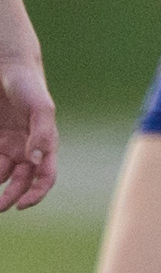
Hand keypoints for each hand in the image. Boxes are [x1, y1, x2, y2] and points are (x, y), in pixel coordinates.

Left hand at [0, 55, 55, 213]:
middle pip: (21, 181)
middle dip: (11, 197)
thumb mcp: (41, 108)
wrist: (6, 67)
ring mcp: (8, 145)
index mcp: (45, 145)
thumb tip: (37, 161)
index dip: (36, 193)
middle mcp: (27, 149)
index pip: (45, 177)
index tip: (21, 205)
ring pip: (3, 175)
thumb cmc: (29, 85)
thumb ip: (42, 134)